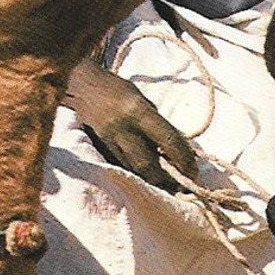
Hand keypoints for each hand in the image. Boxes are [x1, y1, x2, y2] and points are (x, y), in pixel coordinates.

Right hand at [62, 57, 196, 190]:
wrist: (81, 86)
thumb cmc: (117, 89)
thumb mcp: (142, 99)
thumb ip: (156, 122)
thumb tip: (176, 145)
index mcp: (138, 111)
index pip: (166, 139)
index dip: (183, 158)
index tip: (193, 172)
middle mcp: (123, 128)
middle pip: (147, 164)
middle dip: (165, 179)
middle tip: (179, 186)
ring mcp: (109, 141)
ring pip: (133, 170)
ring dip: (151, 181)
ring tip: (167, 188)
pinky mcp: (100, 149)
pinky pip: (121, 167)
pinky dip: (135, 175)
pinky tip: (146, 180)